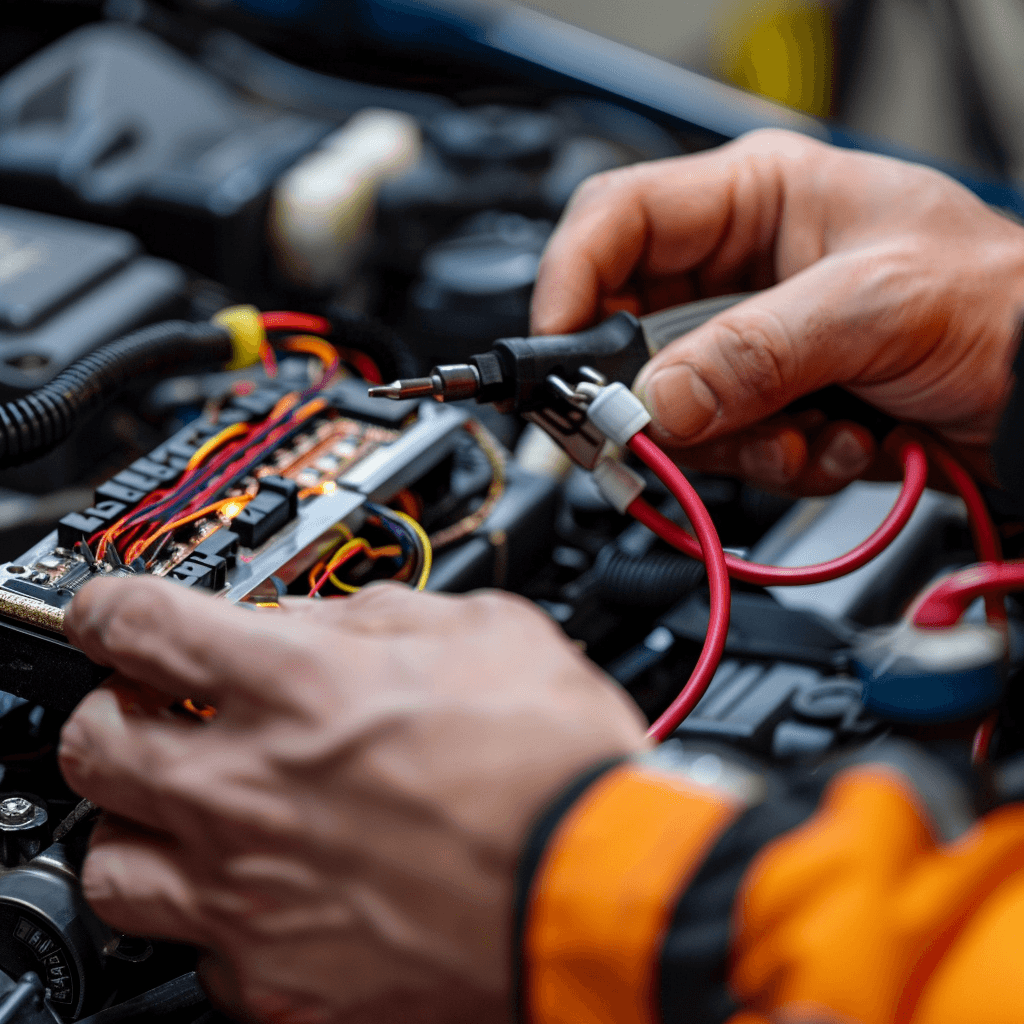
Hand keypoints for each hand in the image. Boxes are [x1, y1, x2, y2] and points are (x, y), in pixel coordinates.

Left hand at [58, 577, 645, 1023]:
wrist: (598, 890)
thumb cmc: (556, 764)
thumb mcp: (485, 630)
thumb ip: (379, 613)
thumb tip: (323, 616)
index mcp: (301, 685)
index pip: (140, 624)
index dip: (109, 605)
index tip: (112, 611)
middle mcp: (253, 787)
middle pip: (95, 739)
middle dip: (112, 708)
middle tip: (156, 705)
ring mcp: (255, 894)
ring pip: (111, 861)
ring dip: (137, 819)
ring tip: (189, 806)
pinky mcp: (281, 980)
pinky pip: (198, 948)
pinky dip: (214, 913)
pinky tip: (266, 889)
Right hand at [532, 129, 1023, 492]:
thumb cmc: (1002, 300)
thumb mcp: (872, 308)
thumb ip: (755, 352)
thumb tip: (656, 401)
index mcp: (756, 200)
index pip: (615, 222)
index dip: (571, 283)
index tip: (560, 355)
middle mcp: (742, 274)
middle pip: (633, 332)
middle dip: (657, 394)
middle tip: (670, 431)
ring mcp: (753, 346)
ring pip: (675, 406)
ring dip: (737, 440)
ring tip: (808, 433)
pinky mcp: (770, 404)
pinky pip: (724, 448)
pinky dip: (777, 463)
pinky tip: (838, 444)